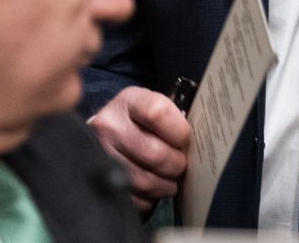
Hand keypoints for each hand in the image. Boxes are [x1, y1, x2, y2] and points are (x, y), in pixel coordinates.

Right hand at [87, 85, 191, 212]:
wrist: (104, 134)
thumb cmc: (140, 120)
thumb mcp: (154, 106)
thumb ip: (174, 118)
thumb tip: (200, 140)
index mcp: (129, 101)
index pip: (157, 113)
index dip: (179, 132)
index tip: (185, 140)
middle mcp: (109, 126)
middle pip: (154, 154)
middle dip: (176, 164)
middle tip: (180, 165)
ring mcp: (100, 154)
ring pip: (144, 180)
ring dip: (165, 185)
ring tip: (170, 180)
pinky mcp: (97, 180)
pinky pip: (132, 198)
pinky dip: (148, 198)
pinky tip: (152, 189)